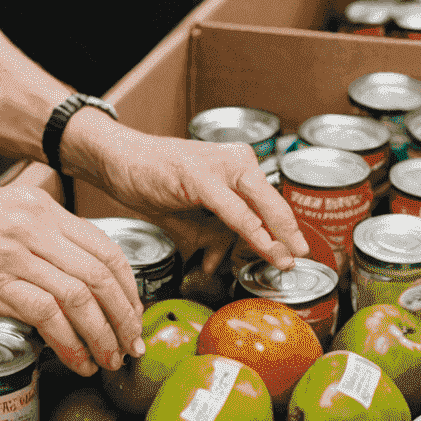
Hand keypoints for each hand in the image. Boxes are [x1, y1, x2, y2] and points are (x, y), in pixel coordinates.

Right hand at [0, 184, 144, 375]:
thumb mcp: (5, 214)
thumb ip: (42, 235)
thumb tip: (78, 272)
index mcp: (40, 208)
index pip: (104, 247)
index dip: (127, 287)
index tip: (132, 314)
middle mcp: (33, 227)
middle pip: (99, 274)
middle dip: (123, 317)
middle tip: (129, 345)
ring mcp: (13, 254)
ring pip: (79, 296)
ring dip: (102, 335)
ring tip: (107, 359)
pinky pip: (47, 316)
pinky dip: (69, 343)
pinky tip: (75, 360)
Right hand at [70, 126, 306, 280]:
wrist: (119, 159)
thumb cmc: (155, 180)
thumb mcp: (193, 213)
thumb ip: (214, 234)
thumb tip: (225, 261)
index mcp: (238, 165)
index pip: (271, 202)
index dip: (287, 230)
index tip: (298, 253)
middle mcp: (235, 159)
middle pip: (272, 202)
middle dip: (289, 234)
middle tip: (300, 259)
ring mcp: (218, 165)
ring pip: (258, 205)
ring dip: (273, 238)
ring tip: (281, 260)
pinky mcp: (200, 175)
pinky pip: (234, 209)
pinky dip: (251, 229)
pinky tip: (265, 247)